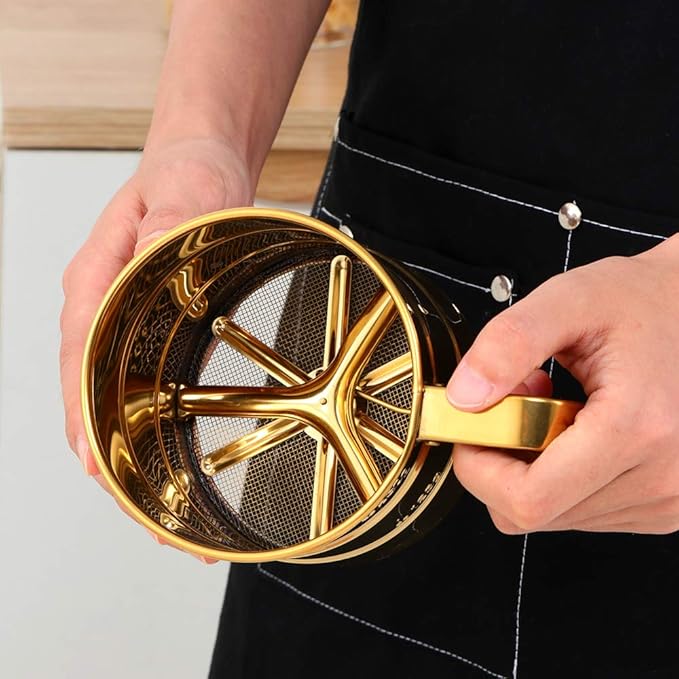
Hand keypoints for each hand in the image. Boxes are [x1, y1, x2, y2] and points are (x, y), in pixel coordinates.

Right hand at [60, 137, 252, 559]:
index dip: (87, 421)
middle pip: (93, 403)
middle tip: (162, 528)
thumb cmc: (184, 175)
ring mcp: (124, 328)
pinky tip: (167, 469)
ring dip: (135, 466)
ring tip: (171, 523)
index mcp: (97, 284)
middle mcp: (102, 314)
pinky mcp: (151, 334)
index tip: (100, 469)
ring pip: (113, 408)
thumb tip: (154, 254)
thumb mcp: (181, 191)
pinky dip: (148, 437)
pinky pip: (139, 393)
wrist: (200, 164)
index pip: (79, 363)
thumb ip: (165, 225)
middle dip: (118, 469)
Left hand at [446, 234, 678, 534]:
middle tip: (518, 403)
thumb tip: (464, 398)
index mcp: (635, 429)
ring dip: (534, 466)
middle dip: (503, 460)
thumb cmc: (646, 301)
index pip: (526, 501)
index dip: (479, 469)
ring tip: (555, 407)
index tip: (474, 427)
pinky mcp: (665, 504)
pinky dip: (562, 474)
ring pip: (555, 516)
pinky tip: (576, 428)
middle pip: (534, 513)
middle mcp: (660, 478)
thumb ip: (508, 343)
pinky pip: (582, 511)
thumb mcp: (571, 299)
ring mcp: (667, 499)